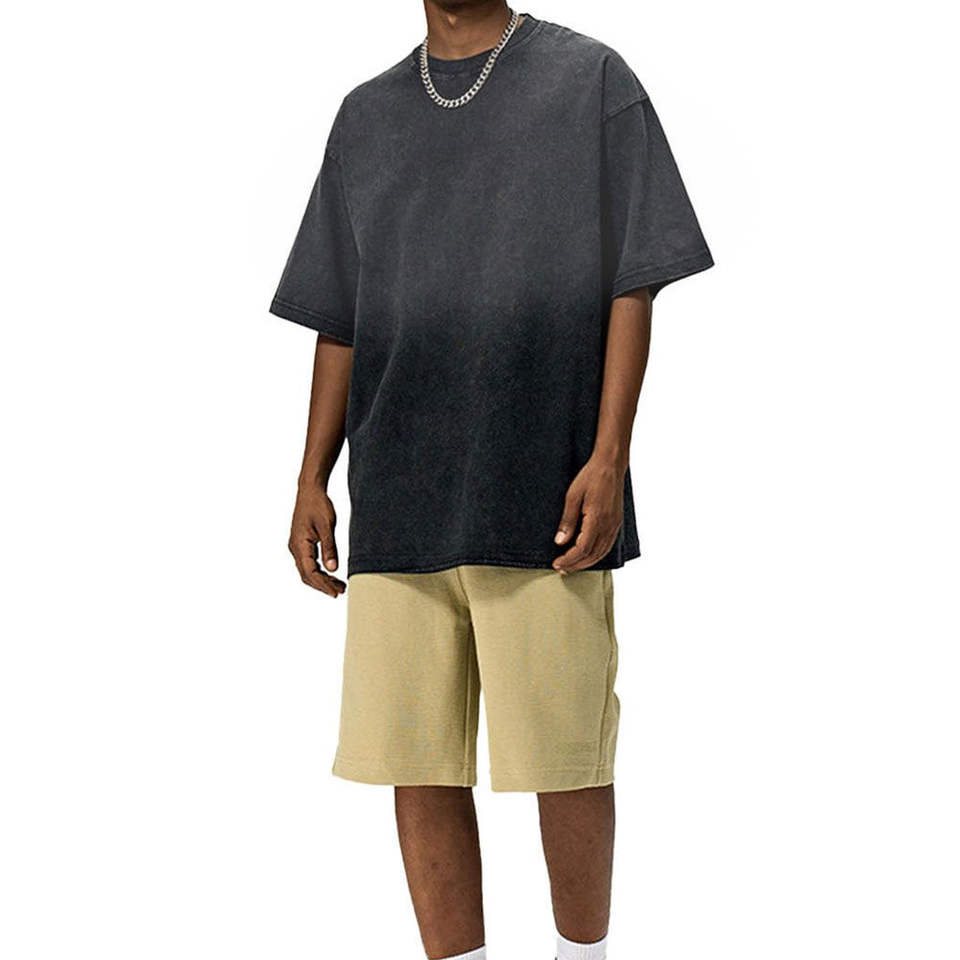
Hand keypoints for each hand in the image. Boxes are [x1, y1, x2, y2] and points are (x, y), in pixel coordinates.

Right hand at [288, 485, 345, 596]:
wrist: (310, 491)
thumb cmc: (318, 505)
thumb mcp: (327, 526)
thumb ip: (330, 548)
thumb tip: (333, 569)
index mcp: (300, 545)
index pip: (310, 572)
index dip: (323, 585)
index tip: (336, 592)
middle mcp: (295, 548)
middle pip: (307, 575)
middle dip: (323, 585)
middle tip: (340, 592)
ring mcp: (297, 546)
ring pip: (307, 570)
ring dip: (322, 579)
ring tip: (339, 585)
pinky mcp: (301, 544)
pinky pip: (308, 563)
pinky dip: (319, 571)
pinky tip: (331, 574)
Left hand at [553, 455, 624, 572]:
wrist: (610, 465)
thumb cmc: (591, 477)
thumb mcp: (572, 496)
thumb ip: (567, 521)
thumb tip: (560, 542)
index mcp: (597, 519)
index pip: (582, 549)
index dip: (568, 559)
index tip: (556, 563)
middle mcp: (608, 525)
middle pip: (592, 555)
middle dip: (576, 565)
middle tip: (561, 569)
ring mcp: (614, 525)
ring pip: (601, 553)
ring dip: (586, 562)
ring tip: (571, 566)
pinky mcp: (616, 522)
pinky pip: (607, 545)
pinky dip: (596, 555)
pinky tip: (587, 556)